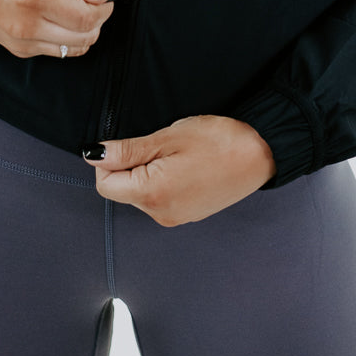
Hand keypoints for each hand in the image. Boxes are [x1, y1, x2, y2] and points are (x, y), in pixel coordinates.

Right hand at [0, 0, 113, 58]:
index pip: (88, 18)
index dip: (105, 8)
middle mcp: (29, 26)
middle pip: (86, 37)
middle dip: (98, 19)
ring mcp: (22, 42)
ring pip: (74, 48)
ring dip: (84, 31)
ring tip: (75, 7)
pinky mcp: (18, 50)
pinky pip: (56, 51)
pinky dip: (66, 37)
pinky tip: (58, 17)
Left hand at [86, 115, 276, 225]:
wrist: (261, 153)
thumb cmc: (219, 141)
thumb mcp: (167, 138)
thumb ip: (127, 150)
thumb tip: (94, 154)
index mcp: (152, 194)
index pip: (104, 185)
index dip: (108, 160)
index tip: (128, 144)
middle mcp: (161, 214)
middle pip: (122, 191)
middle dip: (129, 166)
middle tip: (159, 146)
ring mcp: (176, 217)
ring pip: (141, 194)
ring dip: (147, 173)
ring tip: (177, 155)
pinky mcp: (188, 214)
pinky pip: (160, 199)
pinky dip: (163, 181)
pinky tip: (186, 165)